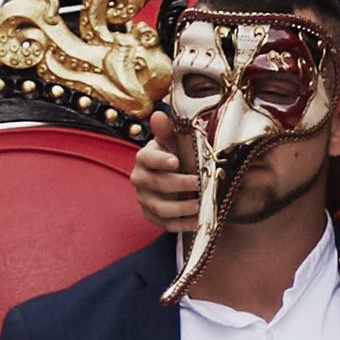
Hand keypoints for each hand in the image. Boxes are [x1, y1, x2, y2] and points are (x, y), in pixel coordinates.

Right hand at [132, 114, 199, 233]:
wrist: (174, 177)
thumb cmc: (175, 156)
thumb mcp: (173, 143)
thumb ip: (167, 131)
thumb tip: (158, 115)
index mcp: (144, 158)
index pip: (147, 158)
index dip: (160, 160)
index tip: (176, 161)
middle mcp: (140, 179)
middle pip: (157, 184)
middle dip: (179, 184)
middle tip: (199, 183)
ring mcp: (144, 199)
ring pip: (160, 207)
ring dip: (180, 207)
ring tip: (199, 205)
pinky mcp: (151, 216)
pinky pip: (164, 224)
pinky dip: (181, 224)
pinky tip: (196, 220)